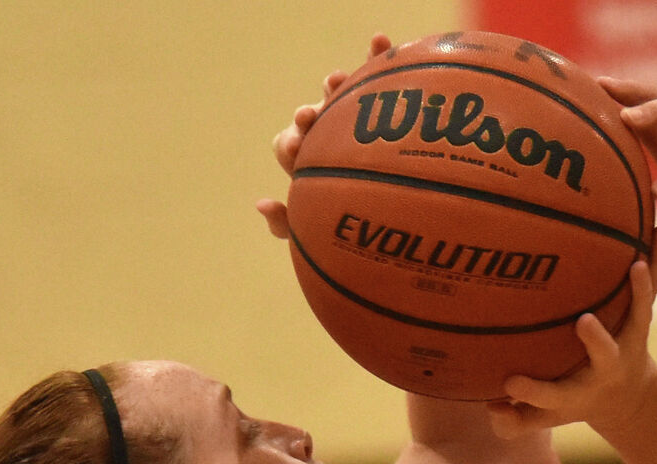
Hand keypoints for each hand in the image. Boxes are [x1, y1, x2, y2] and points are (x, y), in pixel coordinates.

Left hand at [257, 34, 389, 240]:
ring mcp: (350, 117)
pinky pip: (375, 78)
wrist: (395, 214)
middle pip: (310, 117)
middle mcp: (326, 135)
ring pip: (337, 95)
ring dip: (335, 85)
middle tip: (309, 116)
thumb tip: (262, 203)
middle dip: (308, 113)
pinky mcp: (377, 104)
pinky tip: (382, 41)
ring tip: (338, 80)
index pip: (289, 147)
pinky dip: (376, 57)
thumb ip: (287, 225)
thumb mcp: (314, 230)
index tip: (298, 144)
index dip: (290, 143)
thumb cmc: (350, 224)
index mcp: (308, 161)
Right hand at [489, 233, 656, 437]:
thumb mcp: (543, 417)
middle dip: (596, 340)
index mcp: (580, 390)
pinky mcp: (641, 318)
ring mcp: (628, 339)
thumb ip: (514, 421)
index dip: (532, 391)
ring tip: (637, 264)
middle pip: (605, 355)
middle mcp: (608, 365)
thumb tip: (492, 408)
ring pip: (639, 316)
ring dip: (640, 292)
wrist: (625, 395)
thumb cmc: (573, 400)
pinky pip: (653, 287)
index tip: (510, 382)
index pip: (553, 394)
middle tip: (583, 322)